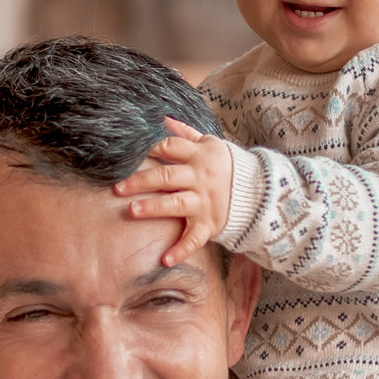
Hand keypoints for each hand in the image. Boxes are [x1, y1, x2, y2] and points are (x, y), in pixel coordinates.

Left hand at [113, 118, 235, 266]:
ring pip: (176, 204)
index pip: (170, 147)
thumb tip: (162, 119)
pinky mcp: (210, 224)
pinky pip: (195, 238)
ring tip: (132, 211)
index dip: (148, 149)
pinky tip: (165, 259)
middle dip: (141, 181)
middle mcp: (201, 178)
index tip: (127, 154)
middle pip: (167, 176)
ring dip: (154, 208)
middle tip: (118, 188)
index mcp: (199, 155)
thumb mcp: (210, 144)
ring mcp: (205, 202)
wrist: (260, 191)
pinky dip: (181, 250)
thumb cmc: (226, 166)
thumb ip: (185, 133)